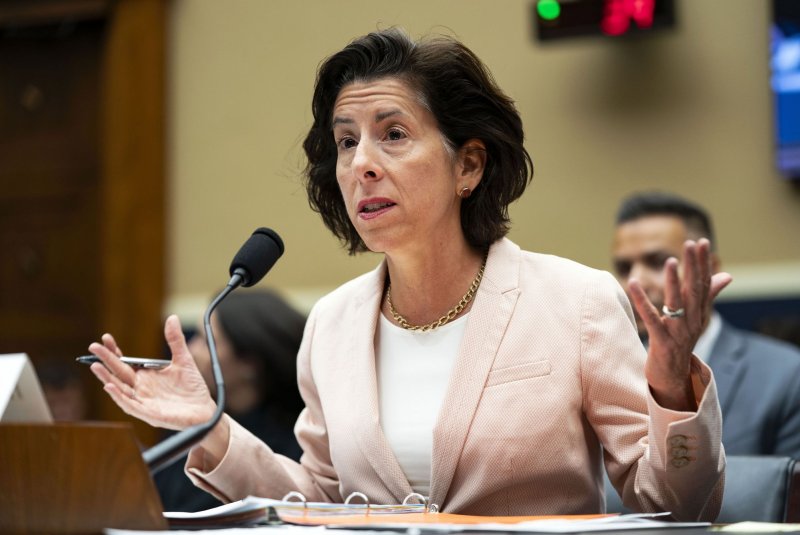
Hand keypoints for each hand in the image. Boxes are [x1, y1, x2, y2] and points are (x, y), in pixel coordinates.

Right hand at [88, 315, 216, 429]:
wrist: (204, 410)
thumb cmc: (192, 388)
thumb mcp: (184, 360)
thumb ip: (175, 340)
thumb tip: (172, 318)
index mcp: (145, 376)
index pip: (124, 362)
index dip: (114, 351)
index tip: (106, 338)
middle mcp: (140, 389)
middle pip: (118, 373)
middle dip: (105, 361)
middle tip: (93, 347)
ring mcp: (143, 402)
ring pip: (119, 390)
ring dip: (106, 378)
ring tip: (95, 366)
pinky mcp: (149, 414)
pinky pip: (130, 405)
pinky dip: (119, 397)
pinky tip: (110, 386)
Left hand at [628, 239, 731, 410]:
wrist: (672, 376)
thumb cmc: (681, 341)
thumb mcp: (696, 318)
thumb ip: (708, 295)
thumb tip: (727, 275)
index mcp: (700, 314)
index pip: (703, 284)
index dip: (703, 263)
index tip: (701, 242)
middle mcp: (693, 322)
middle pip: (694, 291)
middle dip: (692, 266)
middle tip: (689, 244)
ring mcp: (678, 333)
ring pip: (677, 304)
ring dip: (674, 282)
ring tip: (670, 261)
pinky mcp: (662, 342)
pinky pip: (651, 318)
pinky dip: (642, 300)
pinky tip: (633, 283)